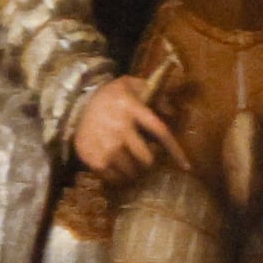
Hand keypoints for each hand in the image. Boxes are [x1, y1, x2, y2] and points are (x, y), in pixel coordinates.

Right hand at [70, 74, 185, 181]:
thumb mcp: (133, 85)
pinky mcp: (91, 156)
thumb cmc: (112, 96)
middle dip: (150, 162)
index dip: (175, 151)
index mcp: (131, 108)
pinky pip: (112, 176)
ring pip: (130, 170)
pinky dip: (118, 177)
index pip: (160, 131)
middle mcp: (119, 127)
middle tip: (146, 161)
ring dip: (135, 171)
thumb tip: (173, 112)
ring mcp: (104, 143)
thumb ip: (157, 95)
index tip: (186, 166)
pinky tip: (117, 169)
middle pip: (146, 158)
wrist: (77, 103)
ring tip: (132, 165)